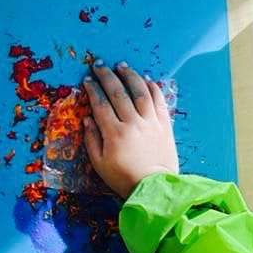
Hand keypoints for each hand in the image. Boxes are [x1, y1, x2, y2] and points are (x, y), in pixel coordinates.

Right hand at [82, 61, 178, 197]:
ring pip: (140, 91)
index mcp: (114, 133)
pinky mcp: (165, 124)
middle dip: (107, 76)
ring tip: (122, 66)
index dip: (93, 90)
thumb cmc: (123, 178)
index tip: (87, 80)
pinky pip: (159, 101)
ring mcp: (150, 122)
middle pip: (119, 93)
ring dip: (130, 76)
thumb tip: (87, 119)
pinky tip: (146, 79)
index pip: (101, 104)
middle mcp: (133, 123)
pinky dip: (152, 88)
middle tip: (99, 65)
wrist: (154, 188)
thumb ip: (92, 140)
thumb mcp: (99, 164)